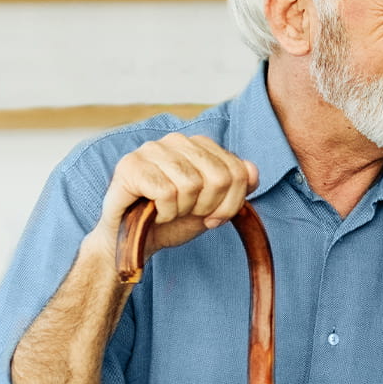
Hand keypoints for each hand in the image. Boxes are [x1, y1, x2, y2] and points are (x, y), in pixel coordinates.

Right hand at [93, 133, 258, 257]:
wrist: (133, 242)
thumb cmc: (172, 221)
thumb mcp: (213, 206)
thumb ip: (236, 187)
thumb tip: (252, 171)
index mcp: (199, 146)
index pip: (238, 171)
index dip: (230, 203)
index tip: (212, 216)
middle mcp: (176, 141)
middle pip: (219, 177)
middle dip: (208, 207)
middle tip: (188, 214)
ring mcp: (151, 150)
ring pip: (191, 184)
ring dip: (183, 210)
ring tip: (169, 211)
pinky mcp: (130, 166)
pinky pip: (166, 192)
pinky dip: (164, 212)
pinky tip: (153, 213)